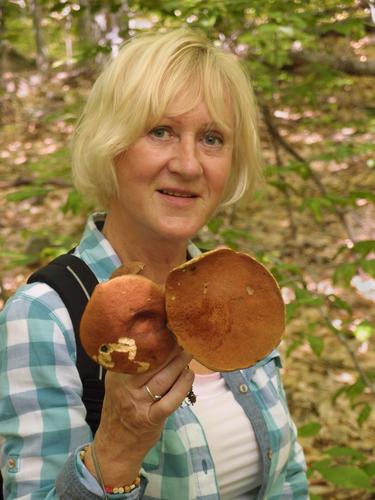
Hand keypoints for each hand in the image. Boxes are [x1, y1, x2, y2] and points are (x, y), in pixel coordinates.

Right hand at [86, 345, 193, 485]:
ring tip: (189, 352)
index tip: (168, 328)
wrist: (115, 446)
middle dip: (171, 348)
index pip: (137, 351)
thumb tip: (156, 340)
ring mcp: (137, 404)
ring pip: (163, 378)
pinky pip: (170, 400)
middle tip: (184, 337)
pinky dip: (182, 386)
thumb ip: (131, 366)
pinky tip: (189, 375)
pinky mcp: (150, 419)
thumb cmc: (121, 409)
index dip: (155, 338)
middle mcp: (124, 387)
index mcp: (116, 375)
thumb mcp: (118, 384)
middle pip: (152, 363)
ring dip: (180, 363)